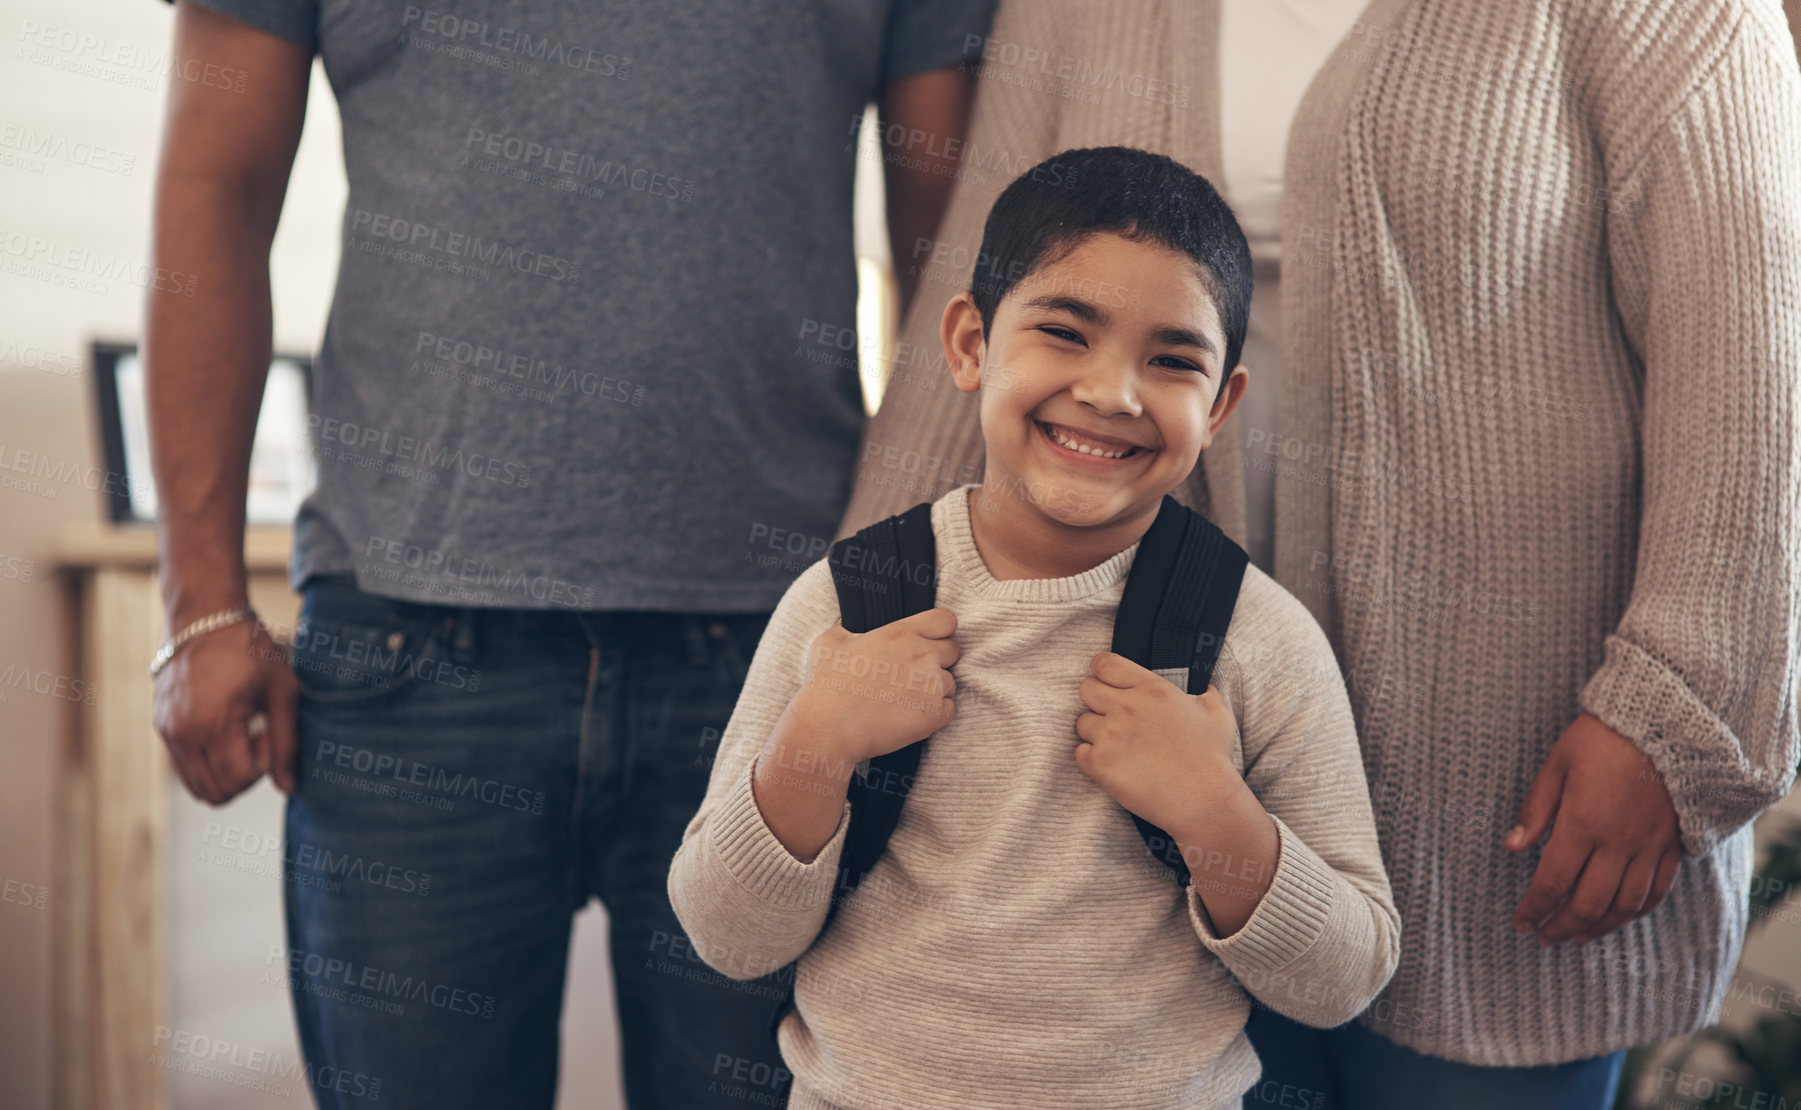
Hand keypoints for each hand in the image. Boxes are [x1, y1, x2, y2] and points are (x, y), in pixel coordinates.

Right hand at [152, 617, 299, 804]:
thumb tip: (288, 787)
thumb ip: (286, 742)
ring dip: (225, 772)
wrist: (205, 617)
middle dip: (244, 775)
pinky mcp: (161, 726)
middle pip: (215, 793)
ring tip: (241, 734)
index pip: (237, 780)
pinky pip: (185, 767)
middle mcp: (182, 734)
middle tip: (257, 737)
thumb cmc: (249, 649)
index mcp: (212, 724)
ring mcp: (167, 732)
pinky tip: (226, 730)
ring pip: (197, 786)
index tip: (269, 732)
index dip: (262, 765)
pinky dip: (208, 762)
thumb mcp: (281, 691)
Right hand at [792, 607, 959, 764]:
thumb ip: (850, 631)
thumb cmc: (825, 685)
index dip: (939, 631)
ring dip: (934, 690)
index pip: (945, 620)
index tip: (928, 641)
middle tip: (913, 675)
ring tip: (905, 700)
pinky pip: (949, 710)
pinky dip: (935, 714)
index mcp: (901, 633)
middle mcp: (922, 655)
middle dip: (938, 660)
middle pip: (953, 651)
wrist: (827, 727)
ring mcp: (931, 685)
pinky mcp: (933, 715)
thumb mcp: (829, 642)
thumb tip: (853, 635)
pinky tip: (911, 717)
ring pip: (950, 683)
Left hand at [1073, 651, 1236, 832]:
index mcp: (1152, 689)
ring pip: (1082, 723)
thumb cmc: (1212, 759)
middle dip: (1096, 701)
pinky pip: (1079, 753)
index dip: (1103, 672)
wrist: (1204, 801)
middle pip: (1086, 689)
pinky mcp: (1099, 764)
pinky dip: (1092, 760)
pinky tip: (1115, 766)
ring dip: (1096, 733)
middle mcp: (1127, 707)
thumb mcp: (1217, 713)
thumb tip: (1199, 685)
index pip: (1105, 663)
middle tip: (1113, 718)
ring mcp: (1110, 735)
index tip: (1108, 683)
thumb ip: (1203, 691)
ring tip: (1120, 748)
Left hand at [1508, 712, 1683, 944]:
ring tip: (1574, 936)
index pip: (1553, 881)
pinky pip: (1656, 892)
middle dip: (1561, 927)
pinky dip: (1635, 913)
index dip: (1534, 908)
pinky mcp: (1672, 845)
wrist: (1667, 722)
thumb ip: (1535, 809)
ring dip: (1597, 928)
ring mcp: (1649, 847)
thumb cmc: (1603, 737)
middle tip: (1541, 938)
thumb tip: (1512, 848)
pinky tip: (1617, 917)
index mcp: (1583, 822)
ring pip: (1624, 906)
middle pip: (1588, 903)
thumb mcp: (1558, 763)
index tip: (1520, 923)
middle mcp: (1618, 843)